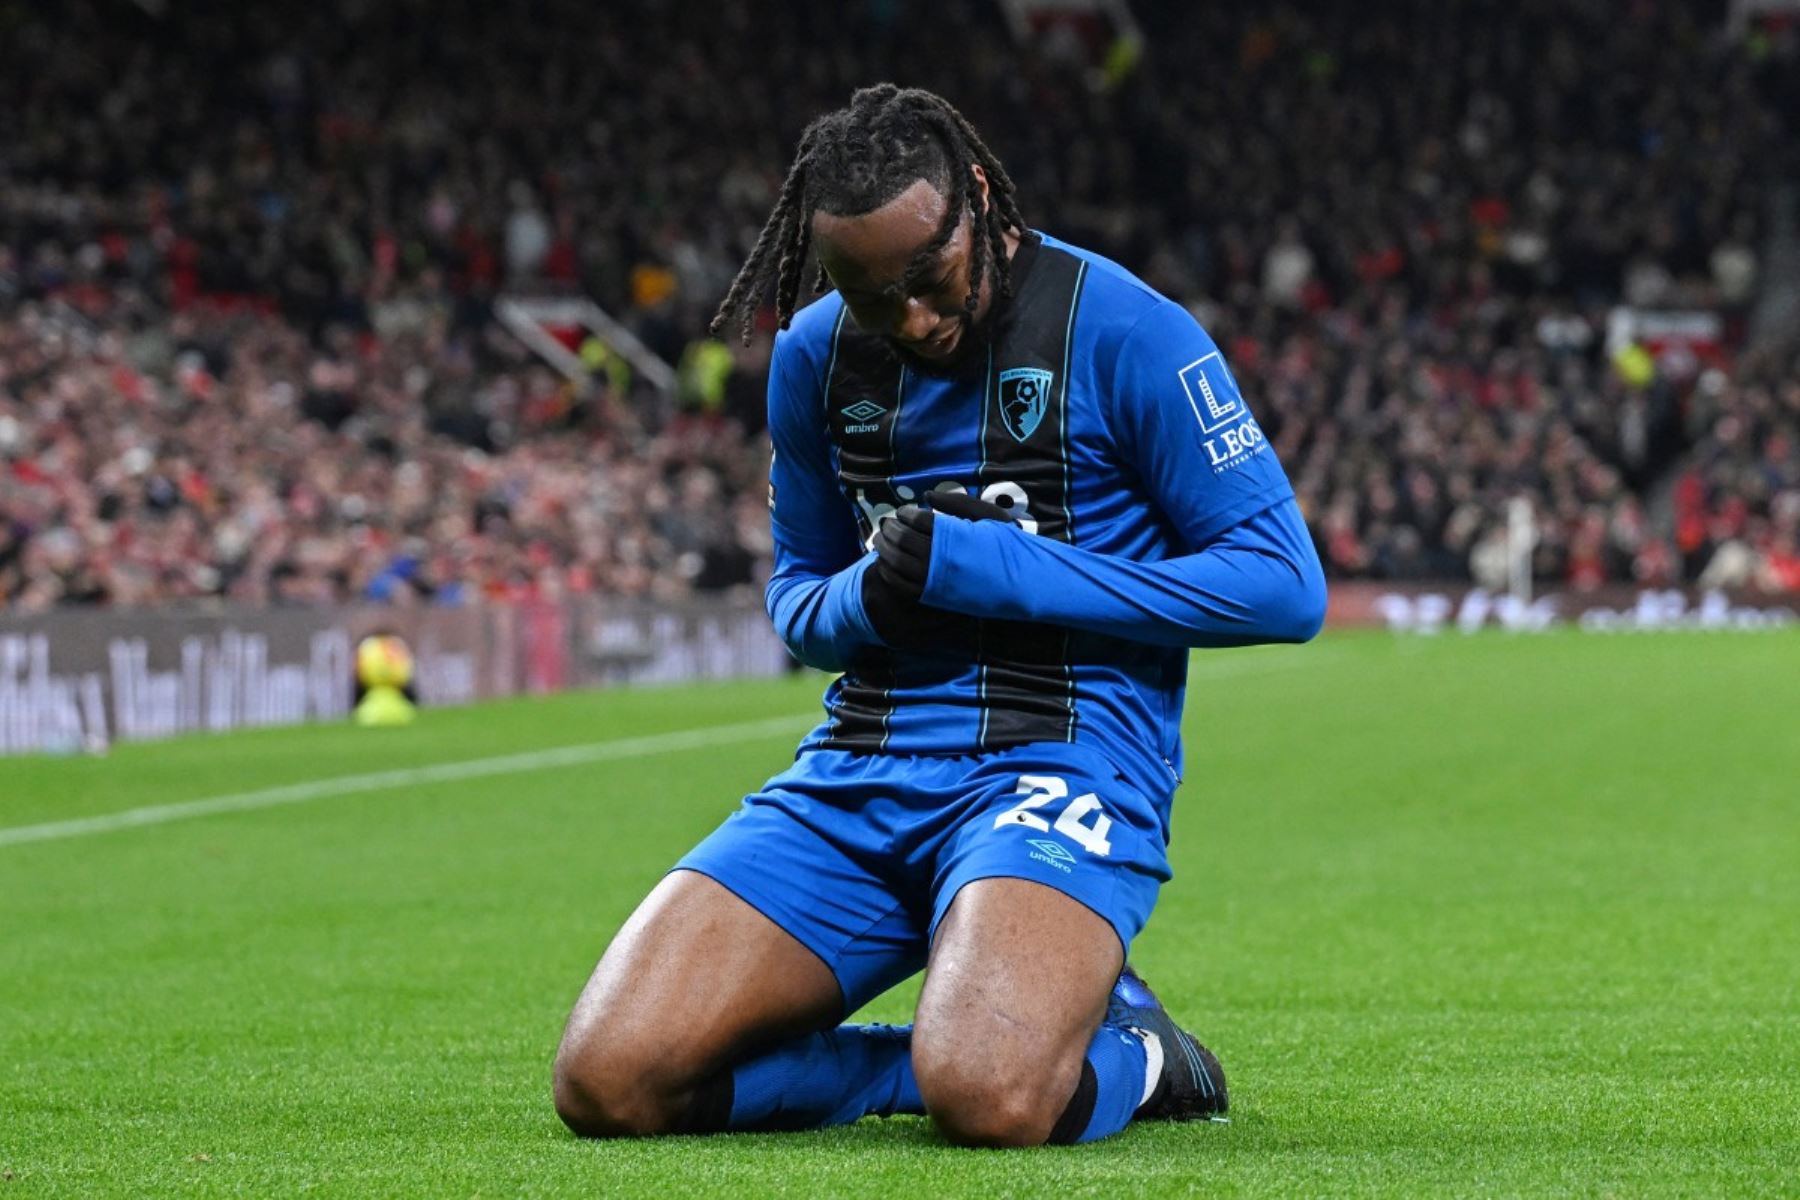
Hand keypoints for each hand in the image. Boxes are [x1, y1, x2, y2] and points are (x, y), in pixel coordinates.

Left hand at [861, 489, 1020, 650]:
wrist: (1022, 583)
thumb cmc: (1007, 546)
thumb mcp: (989, 516)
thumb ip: (957, 503)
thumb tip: (927, 497)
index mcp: (954, 534)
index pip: (918, 519)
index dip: (906, 514)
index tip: (904, 512)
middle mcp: (942, 557)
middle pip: (903, 539)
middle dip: (891, 529)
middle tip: (888, 523)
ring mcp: (936, 580)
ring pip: (897, 562)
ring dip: (885, 549)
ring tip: (881, 540)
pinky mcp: (935, 598)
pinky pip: (902, 585)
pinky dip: (889, 572)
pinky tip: (887, 564)